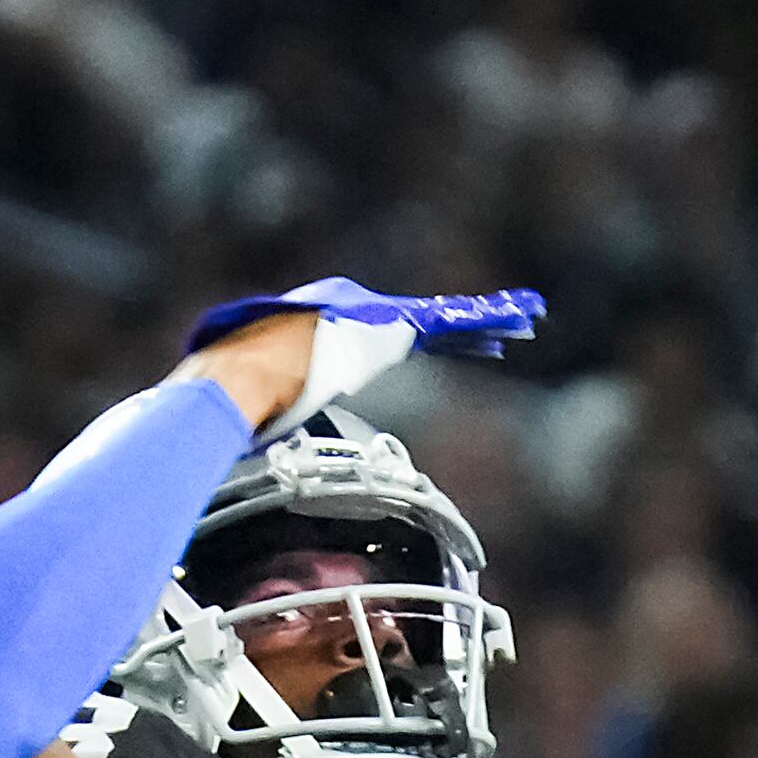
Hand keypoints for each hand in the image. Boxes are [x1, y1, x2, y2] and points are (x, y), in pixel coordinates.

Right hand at [184, 278, 543, 441]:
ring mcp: (370, 317)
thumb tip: (245, 446)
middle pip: (417, 321)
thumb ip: (263, 415)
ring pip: (441, 317)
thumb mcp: (255, 406)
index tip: (434, 343)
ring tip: (526, 319)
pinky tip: (520, 320)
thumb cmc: (231, 398)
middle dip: (457, 325)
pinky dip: (486, 319)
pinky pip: (449, 322)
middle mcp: (349, 310)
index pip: (378, 333)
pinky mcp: (388, 328)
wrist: (236, 378)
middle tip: (498, 329)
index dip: (409, 339)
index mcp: (322, 327)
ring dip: (483, 320)